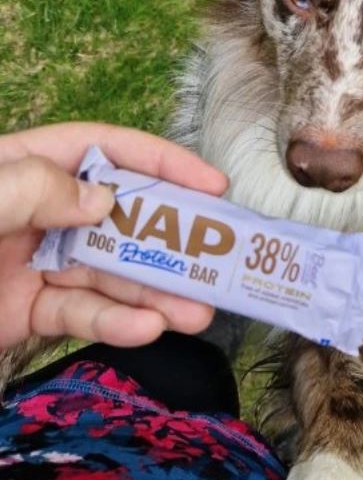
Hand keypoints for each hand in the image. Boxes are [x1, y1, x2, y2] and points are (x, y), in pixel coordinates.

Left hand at [0, 123, 227, 349]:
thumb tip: (103, 202)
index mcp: (27, 168)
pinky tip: (147, 329)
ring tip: (198, 312)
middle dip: (171, 242)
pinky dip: (115, 324)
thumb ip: (33, 188)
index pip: (106, 151)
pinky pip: (81, 315)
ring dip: (155, 294)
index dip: (164, 164)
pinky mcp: (30, 313)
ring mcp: (37, 265)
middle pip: (121, 219)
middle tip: (219, 262)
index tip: (214, 186)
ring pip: (110, 275)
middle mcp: (41, 213)